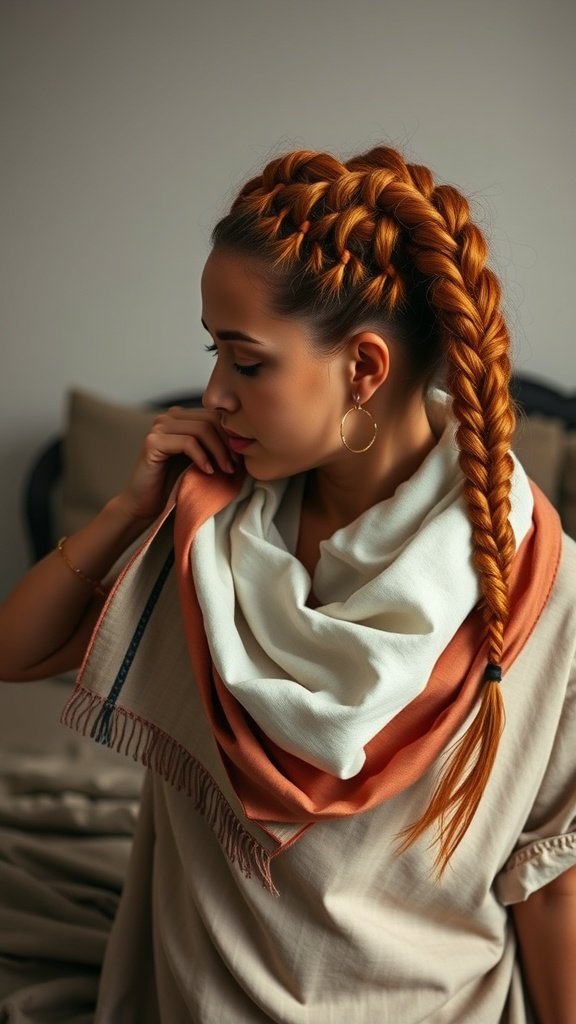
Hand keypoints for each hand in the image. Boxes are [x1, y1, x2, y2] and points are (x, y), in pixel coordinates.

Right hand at [116, 407, 237, 521]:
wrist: (148, 504)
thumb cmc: (177, 484)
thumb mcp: (203, 460)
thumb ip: (216, 445)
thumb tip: (247, 440)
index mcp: (182, 417)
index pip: (216, 414)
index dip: (232, 435)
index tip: (241, 458)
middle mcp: (169, 417)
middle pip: (211, 420)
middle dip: (227, 444)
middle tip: (235, 466)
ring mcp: (158, 427)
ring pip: (201, 429)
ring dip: (218, 452)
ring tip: (225, 470)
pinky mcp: (152, 442)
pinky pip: (187, 442)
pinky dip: (202, 457)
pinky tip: (207, 471)